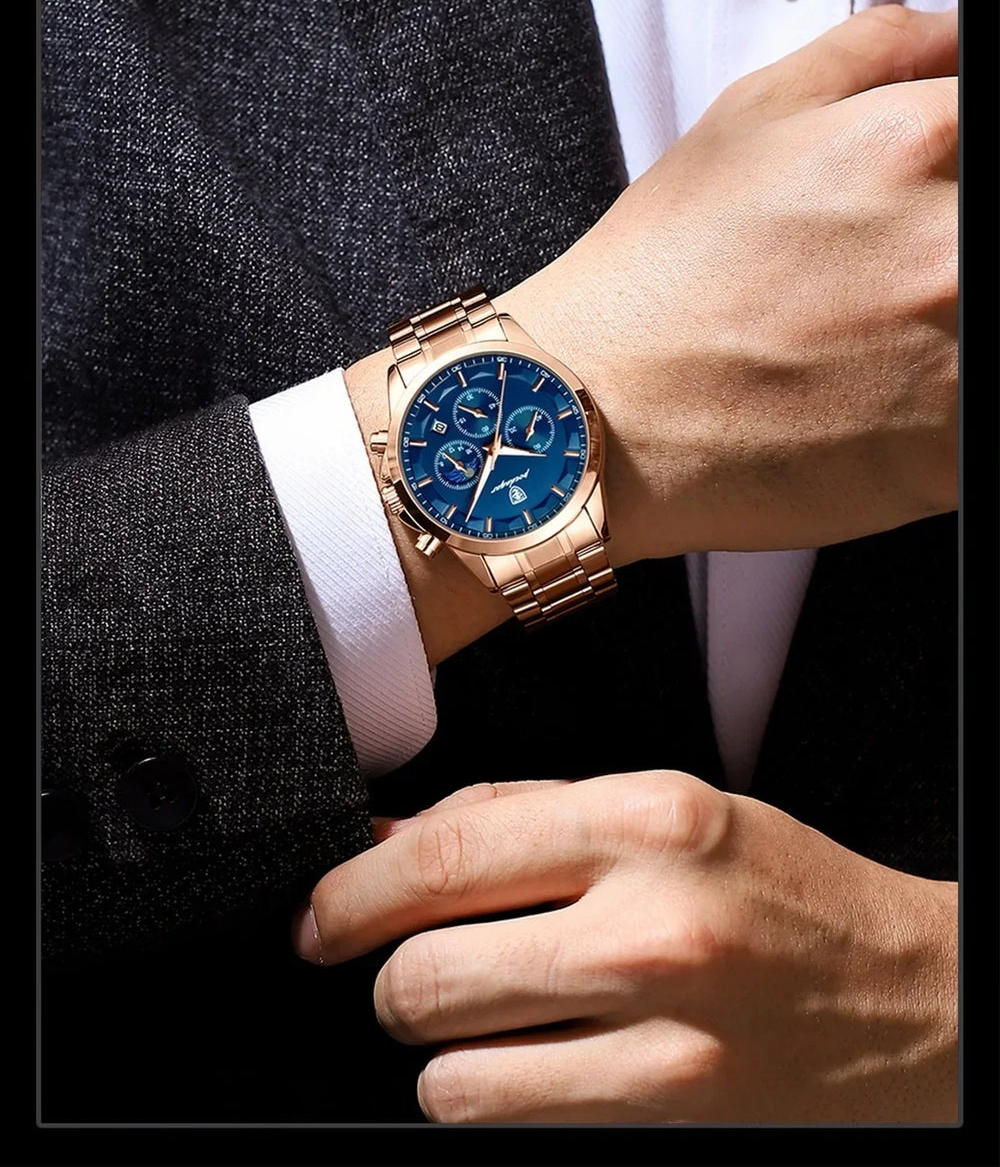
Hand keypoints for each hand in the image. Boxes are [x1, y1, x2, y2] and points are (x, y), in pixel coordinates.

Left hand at [294, 774, 956, 1123]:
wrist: (908, 999)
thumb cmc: (775, 887)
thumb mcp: (660, 807)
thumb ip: (518, 816)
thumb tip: (382, 846)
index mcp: (647, 817)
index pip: (444, 858)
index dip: (350, 893)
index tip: (319, 913)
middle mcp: (652, 926)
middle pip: (424, 974)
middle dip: (387, 975)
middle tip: (404, 967)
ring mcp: (664, 1040)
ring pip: (448, 1071)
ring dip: (439, 1045)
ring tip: (481, 1015)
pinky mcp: (669, 1117)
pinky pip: (507, 1121)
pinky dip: (490, 1094)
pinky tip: (528, 1058)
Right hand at [501, 3, 957, 560]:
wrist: (601, 414)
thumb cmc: (664, 267)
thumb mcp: (752, 114)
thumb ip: (882, 48)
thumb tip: (961, 36)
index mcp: (915, 140)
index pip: (997, 113)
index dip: (967, 154)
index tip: (941, 185)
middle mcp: (956, 245)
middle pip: (995, 224)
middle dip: (953, 237)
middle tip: (888, 266)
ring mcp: (962, 357)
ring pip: (989, 319)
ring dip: (952, 319)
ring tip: (876, 331)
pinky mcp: (951, 454)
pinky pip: (979, 417)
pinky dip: (943, 400)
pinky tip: (879, 397)